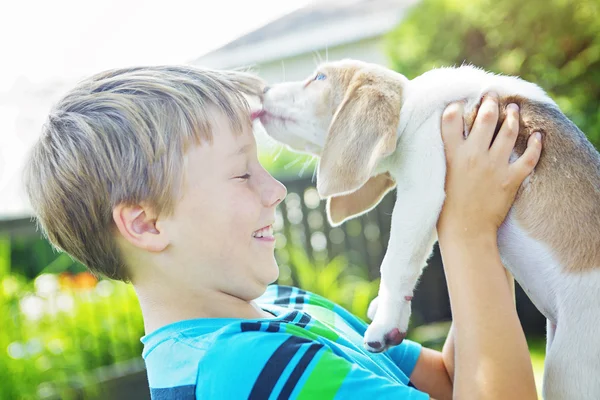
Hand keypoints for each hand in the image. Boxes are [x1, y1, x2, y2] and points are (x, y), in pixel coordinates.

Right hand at [437, 93, 541, 237]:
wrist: (465, 232)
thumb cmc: (444, 210)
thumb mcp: (436, 178)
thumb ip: (442, 158)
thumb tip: (442, 143)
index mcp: (452, 155)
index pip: (452, 119)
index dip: (457, 106)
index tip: (460, 102)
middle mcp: (474, 155)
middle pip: (485, 118)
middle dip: (490, 102)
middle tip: (492, 95)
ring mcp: (494, 166)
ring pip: (508, 131)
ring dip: (512, 116)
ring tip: (513, 108)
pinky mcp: (511, 179)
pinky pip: (529, 157)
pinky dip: (536, 144)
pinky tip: (538, 135)